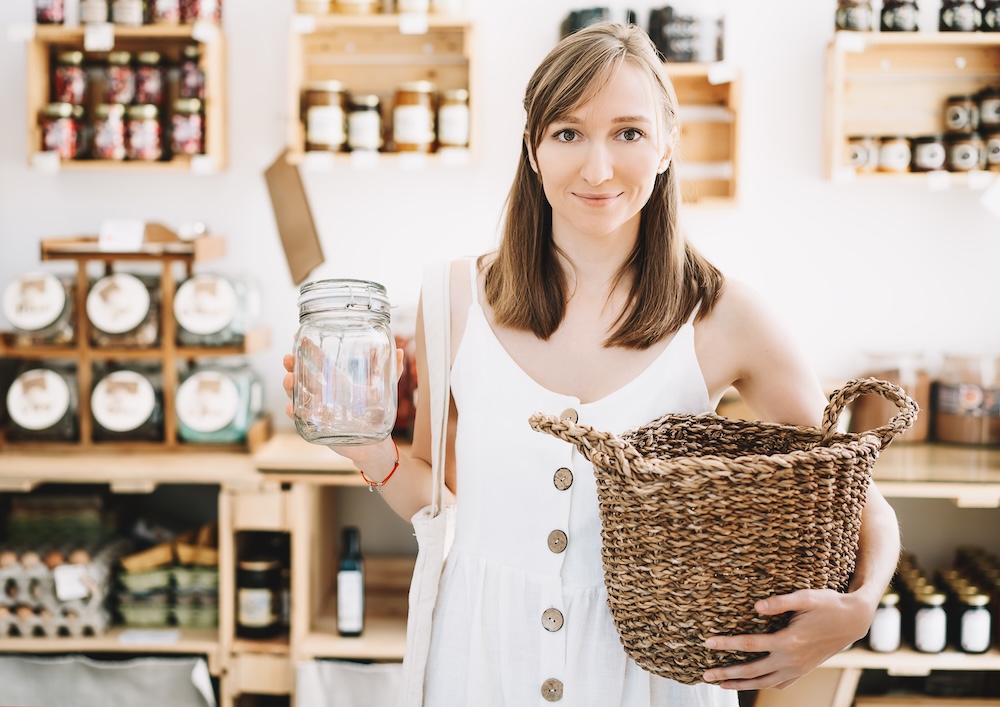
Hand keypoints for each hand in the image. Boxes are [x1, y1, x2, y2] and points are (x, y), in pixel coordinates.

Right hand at [282, 349, 406, 420]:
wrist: (374, 444)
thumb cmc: (377, 415)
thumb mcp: (384, 391)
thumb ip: (391, 372)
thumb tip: (402, 351)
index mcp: (338, 382)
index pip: (319, 362)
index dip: (308, 351)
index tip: (299, 337)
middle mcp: (324, 393)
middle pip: (302, 376)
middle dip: (292, 366)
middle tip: (288, 358)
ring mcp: (318, 409)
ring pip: (298, 395)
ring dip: (290, 386)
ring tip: (289, 379)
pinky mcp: (316, 426)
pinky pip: (301, 418)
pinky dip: (294, 412)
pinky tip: (292, 406)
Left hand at [701, 588, 872, 689]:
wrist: (853, 620)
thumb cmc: (828, 604)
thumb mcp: (806, 597)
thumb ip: (780, 601)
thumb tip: (755, 607)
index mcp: (788, 641)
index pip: (749, 645)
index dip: (726, 644)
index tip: (707, 642)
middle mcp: (791, 659)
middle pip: (752, 671)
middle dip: (727, 674)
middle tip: (705, 675)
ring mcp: (798, 668)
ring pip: (764, 682)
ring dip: (741, 684)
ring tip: (720, 685)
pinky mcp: (803, 670)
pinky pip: (779, 684)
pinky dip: (762, 685)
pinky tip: (751, 684)